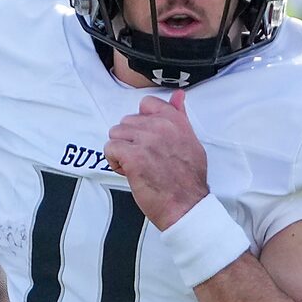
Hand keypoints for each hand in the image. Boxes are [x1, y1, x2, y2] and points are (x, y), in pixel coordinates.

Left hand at [103, 90, 211, 225]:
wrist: (186, 204)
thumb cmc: (188, 179)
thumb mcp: (191, 141)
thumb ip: (180, 117)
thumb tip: (178, 96)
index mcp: (174, 120)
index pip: (146, 104)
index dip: (140, 122)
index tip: (145, 138)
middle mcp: (160, 126)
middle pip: (127, 121)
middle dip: (129, 139)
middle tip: (142, 158)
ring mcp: (146, 140)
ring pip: (115, 133)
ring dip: (120, 150)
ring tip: (133, 165)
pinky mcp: (133, 157)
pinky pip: (110, 148)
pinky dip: (114, 161)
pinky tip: (127, 171)